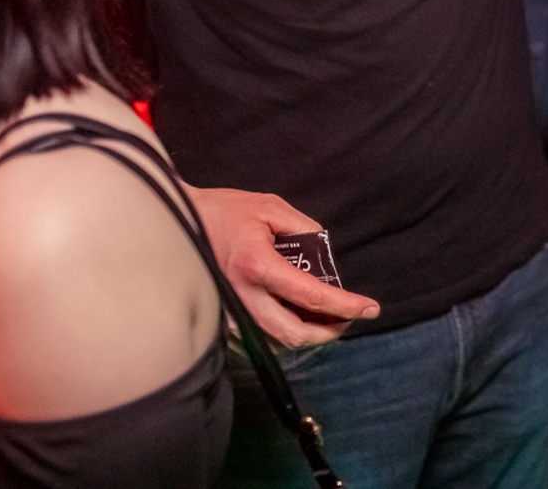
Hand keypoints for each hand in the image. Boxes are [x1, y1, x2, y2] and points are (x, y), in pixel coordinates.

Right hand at [186, 185, 379, 345]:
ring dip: (308, 333)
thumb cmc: (225, 211)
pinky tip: (302, 316)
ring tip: (332, 317)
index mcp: (257, 265)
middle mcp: (242, 295)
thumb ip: (304, 229)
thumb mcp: (272, 208)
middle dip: (329, 331)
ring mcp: (229, 310)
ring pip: (275, 339)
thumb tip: (324, 257)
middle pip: (293, 333)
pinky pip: (260, 333)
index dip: (345, 305)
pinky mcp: (223, 315)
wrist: (177, 219)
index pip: (310, 295)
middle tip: (351, 318)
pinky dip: (286, 330)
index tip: (370, 308)